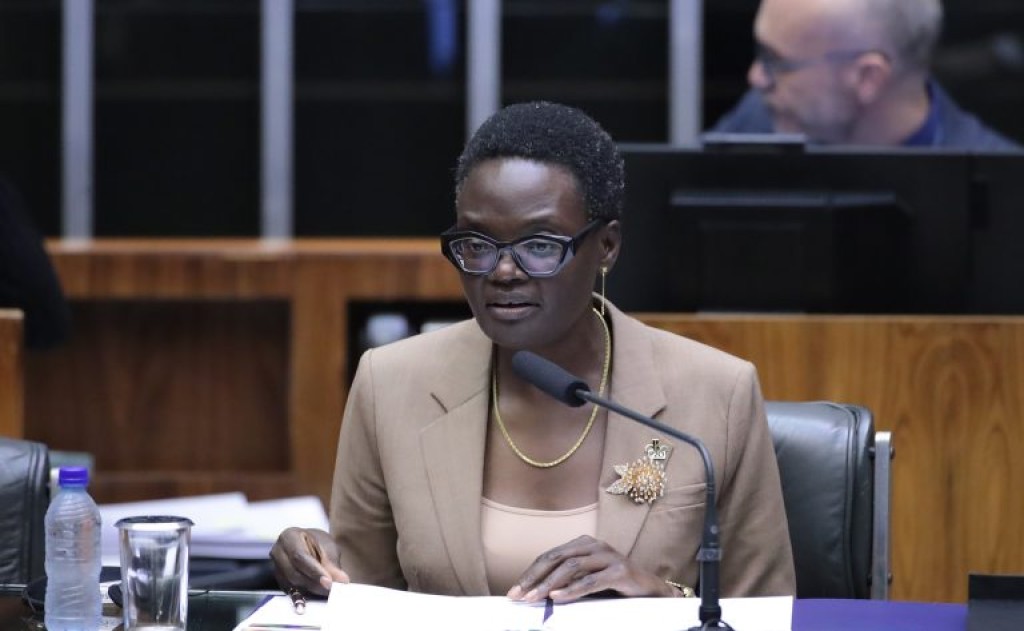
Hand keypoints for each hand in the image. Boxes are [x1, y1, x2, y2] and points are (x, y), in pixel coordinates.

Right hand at [270, 527, 349, 595]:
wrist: (309, 545)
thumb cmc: (317, 542)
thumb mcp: (328, 547)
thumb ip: (332, 564)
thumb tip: (342, 581)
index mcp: (289, 536)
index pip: (300, 556)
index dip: (314, 571)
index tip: (329, 582)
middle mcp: (278, 552)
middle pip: (294, 572)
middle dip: (314, 583)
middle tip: (332, 590)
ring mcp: (276, 568)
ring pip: (292, 584)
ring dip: (311, 590)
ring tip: (328, 592)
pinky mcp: (279, 581)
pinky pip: (290, 591)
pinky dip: (304, 596)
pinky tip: (315, 598)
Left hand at [506, 535, 675, 602]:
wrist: (651, 590)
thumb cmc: (615, 585)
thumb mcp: (587, 579)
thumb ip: (567, 580)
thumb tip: (536, 592)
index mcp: (583, 544)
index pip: (550, 555)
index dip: (530, 572)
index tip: (515, 590)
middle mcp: (594, 545)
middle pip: (556, 558)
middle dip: (534, 577)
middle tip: (518, 594)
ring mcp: (608, 556)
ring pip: (571, 567)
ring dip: (548, 584)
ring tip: (534, 598)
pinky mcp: (619, 570)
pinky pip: (590, 580)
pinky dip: (571, 590)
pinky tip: (557, 597)